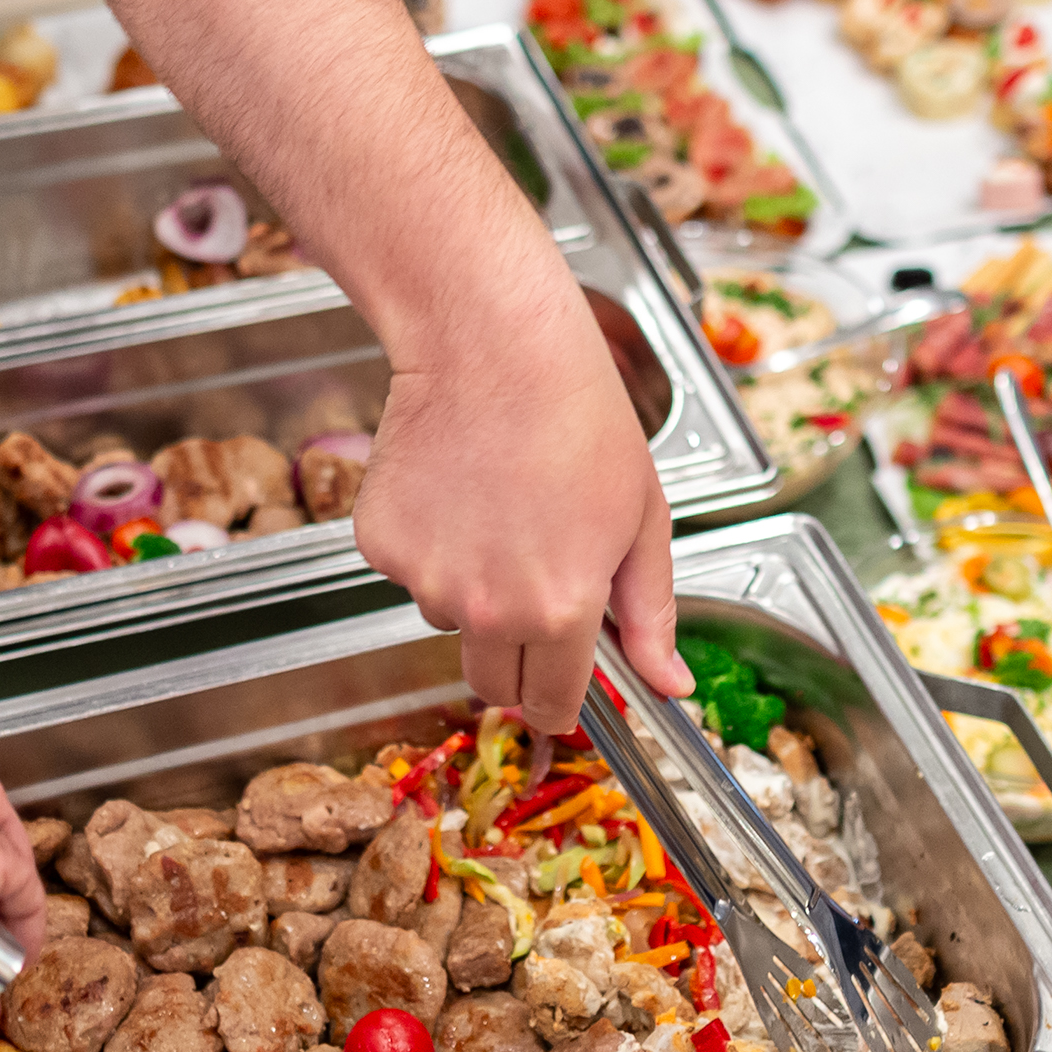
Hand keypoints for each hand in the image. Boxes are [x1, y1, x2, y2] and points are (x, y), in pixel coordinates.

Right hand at [354, 284, 688, 733]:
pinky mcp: (379, 546)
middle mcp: (485, 608)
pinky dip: (429, 547)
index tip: (558, 685)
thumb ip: (652, 615)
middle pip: (491, 684)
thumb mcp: (642, 521)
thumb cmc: (578, 417)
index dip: (556, 699)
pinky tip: (455, 490)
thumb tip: (671, 687)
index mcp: (559, 609)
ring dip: (470, 591)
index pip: (548, 705)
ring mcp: (425, 578)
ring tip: (497, 510)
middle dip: (514, 657)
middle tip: (532, 584)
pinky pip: (408, 575)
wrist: (492, 346)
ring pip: (448, 621)